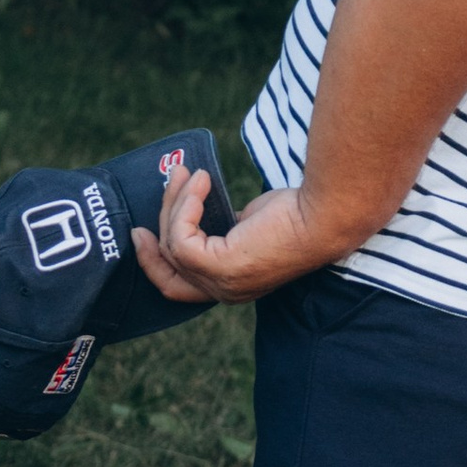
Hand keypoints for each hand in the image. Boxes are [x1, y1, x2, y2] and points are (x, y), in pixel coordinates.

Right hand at [130, 167, 334, 309]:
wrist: (323, 214)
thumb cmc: (297, 213)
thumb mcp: (250, 223)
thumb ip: (225, 228)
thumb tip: (199, 209)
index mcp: (234, 286)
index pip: (180, 289)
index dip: (156, 264)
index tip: (143, 234)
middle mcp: (226, 293)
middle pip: (167, 274)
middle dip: (151, 241)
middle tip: (151, 202)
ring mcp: (222, 284)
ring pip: (173, 246)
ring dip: (177, 204)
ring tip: (192, 173)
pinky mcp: (220, 266)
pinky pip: (181, 236)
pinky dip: (186, 205)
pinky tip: (203, 182)